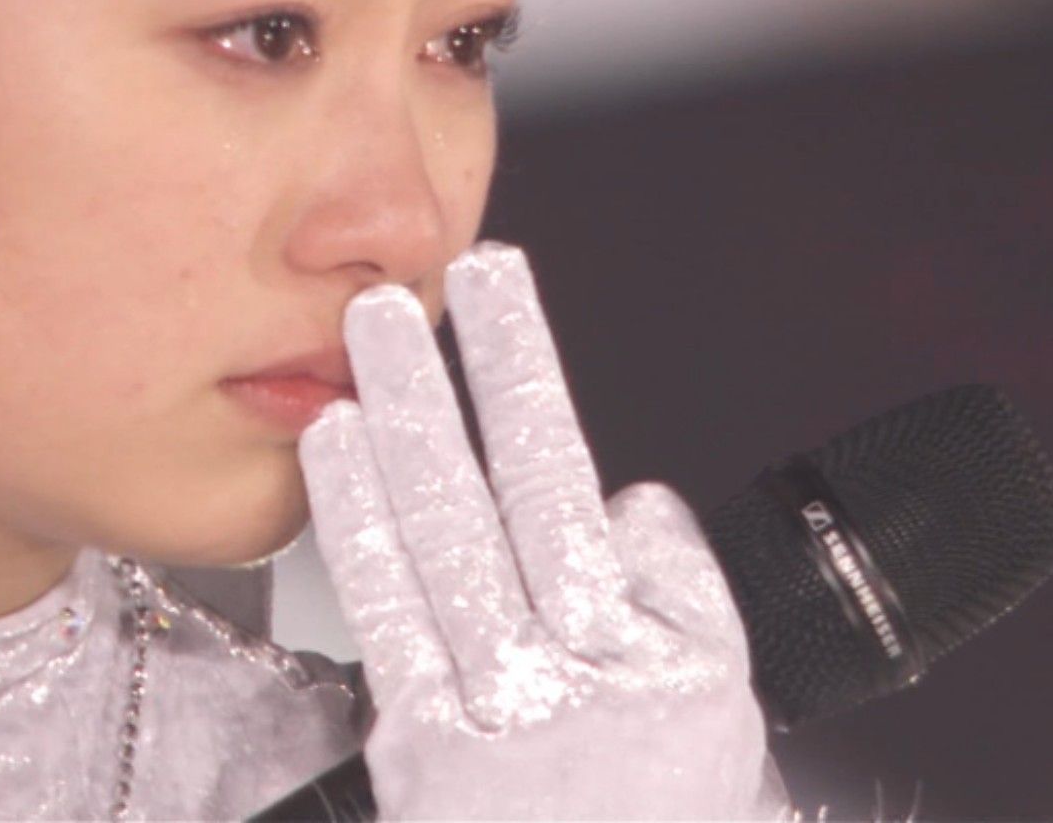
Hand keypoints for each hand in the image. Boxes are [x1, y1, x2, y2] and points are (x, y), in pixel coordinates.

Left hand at [298, 241, 780, 819]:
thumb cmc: (662, 813)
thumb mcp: (717, 701)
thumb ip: (683, 590)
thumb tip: (631, 501)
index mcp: (632, 638)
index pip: (566, 468)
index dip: (522, 368)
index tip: (497, 283)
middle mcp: (556, 664)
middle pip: (490, 490)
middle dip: (440, 379)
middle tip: (393, 293)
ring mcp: (483, 705)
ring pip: (433, 541)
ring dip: (393, 432)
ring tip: (360, 349)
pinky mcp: (421, 745)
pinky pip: (384, 616)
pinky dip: (356, 525)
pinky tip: (335, 456)